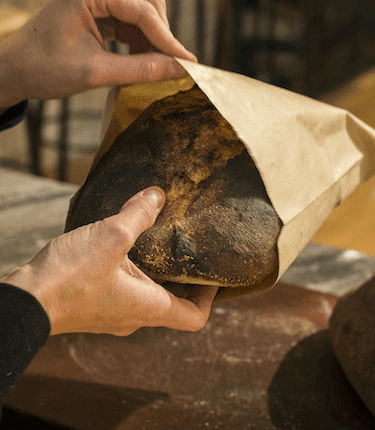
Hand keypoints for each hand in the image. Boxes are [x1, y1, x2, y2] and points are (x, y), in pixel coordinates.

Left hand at [0, 0, 196, 107]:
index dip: (169, 40)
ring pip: (143, 10)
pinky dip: (139, 38)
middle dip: (162, 36)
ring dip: (152, 38)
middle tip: (173, 66)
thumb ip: (143, 70)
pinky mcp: (95, 4)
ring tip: (155, 66)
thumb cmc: (44, 69)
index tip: (188, 64)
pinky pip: (130, 17)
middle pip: (149, 4)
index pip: (144, 12)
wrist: (12, 70)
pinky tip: (140, 59)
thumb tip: (180, 70)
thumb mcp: (97, 73)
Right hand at [0, 187, 215, 335]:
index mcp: (149, 309)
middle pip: (172, 304)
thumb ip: (139, 215)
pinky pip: (120, 291)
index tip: (214, 275)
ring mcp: (110, 315)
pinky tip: (120, 245)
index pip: (194, 317)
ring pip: (144, 296)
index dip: (209, 297)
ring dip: (154, 273)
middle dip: (184, 279)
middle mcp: (133, 317)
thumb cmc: (69, 278)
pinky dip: (129, 272)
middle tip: (190, 250)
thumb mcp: (111, 236)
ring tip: (158, 241)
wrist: (21, 302)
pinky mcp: (90, 307)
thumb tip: (159, 195)